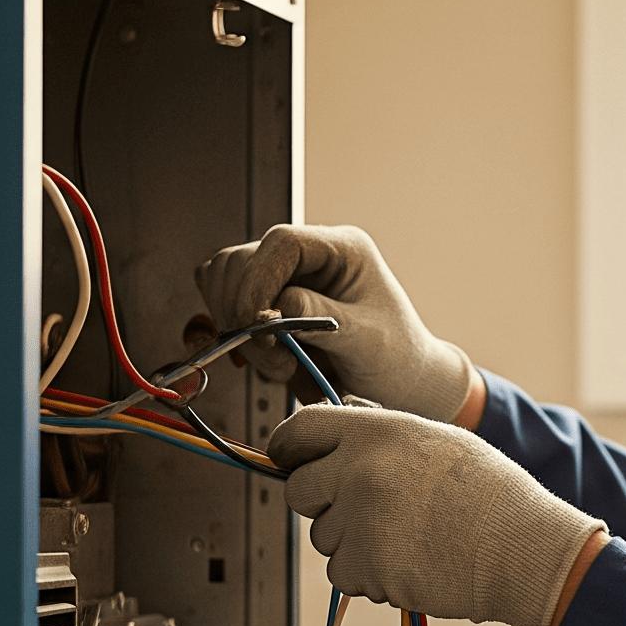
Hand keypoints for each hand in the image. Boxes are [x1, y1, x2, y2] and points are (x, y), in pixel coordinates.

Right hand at [194, 224, 477, 422]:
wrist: (400, 383)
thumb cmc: (397, 357)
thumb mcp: (368, 340)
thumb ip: (322, 319)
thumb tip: (277, 306)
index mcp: (341, 250)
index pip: (282, 243)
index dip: (257, 280)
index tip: (252, 324)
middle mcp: (308, 258)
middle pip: (243, 260)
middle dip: (243, 313)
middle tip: (273, 358)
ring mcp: (284, 279)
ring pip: (225, 284)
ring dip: (239, 331)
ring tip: (280, 366)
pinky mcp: (267, 303)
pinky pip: (227, 308)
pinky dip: (238, 339)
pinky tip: (269, 361)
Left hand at [269, 403, 605, 625]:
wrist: (522, 545)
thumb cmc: (488, 493)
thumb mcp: (435, 438)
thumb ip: (377, 432)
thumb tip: (333, 424)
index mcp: (375, 431)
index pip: (298, 431)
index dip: (288, 449)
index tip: (291, 461)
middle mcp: (358, 471)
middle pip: (299, 491)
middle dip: (323, 503)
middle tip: (367, 510)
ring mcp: (359, 522)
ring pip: (324, 538)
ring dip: (353, 542)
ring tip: (408, 536)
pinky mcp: (366, 568)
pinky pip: (344, 575)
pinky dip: (369, 576)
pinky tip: (410, 561)